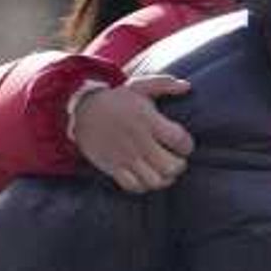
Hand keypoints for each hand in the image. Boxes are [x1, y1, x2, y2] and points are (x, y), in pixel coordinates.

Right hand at [69, 75, 193, 193]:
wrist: (83, 111)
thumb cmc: (116, 99)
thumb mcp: (139, 86)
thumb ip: (165, 84)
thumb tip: (187, 87)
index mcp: (149, 121)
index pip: (181, 141)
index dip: (187, 145)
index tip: (183, 144)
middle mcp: (139, 142)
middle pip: (171, 166)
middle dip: (179, 166)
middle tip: (176, 160)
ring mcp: (126, 157)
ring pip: (155, 181)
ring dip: (164, 179)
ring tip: (164, 172)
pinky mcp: (114, 168)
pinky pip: (134, 187)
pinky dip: (144, 186)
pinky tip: (146, 177)